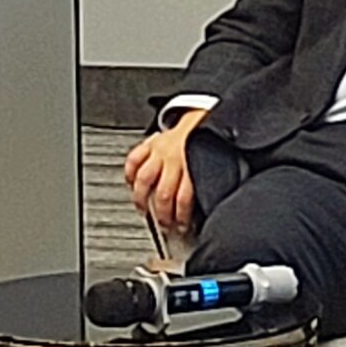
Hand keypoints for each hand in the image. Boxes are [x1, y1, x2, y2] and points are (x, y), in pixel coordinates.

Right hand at [123, 108, 209, 233]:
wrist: (203, 117)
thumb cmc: (209, 144)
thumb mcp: (216, 165)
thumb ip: (209, 185)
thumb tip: (211, 209)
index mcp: (194, 165)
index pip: (184, 199)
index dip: (182, 218)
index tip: (182, 229)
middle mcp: (174, 158)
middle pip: (163, 193)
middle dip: (162, 215)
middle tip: (164, 226)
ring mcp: (159, 150)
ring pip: (143, 179)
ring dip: (141, 198)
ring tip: (143, 210)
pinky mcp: (150, 143)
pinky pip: (133, 159)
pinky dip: (129, 173)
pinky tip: (130, 184)